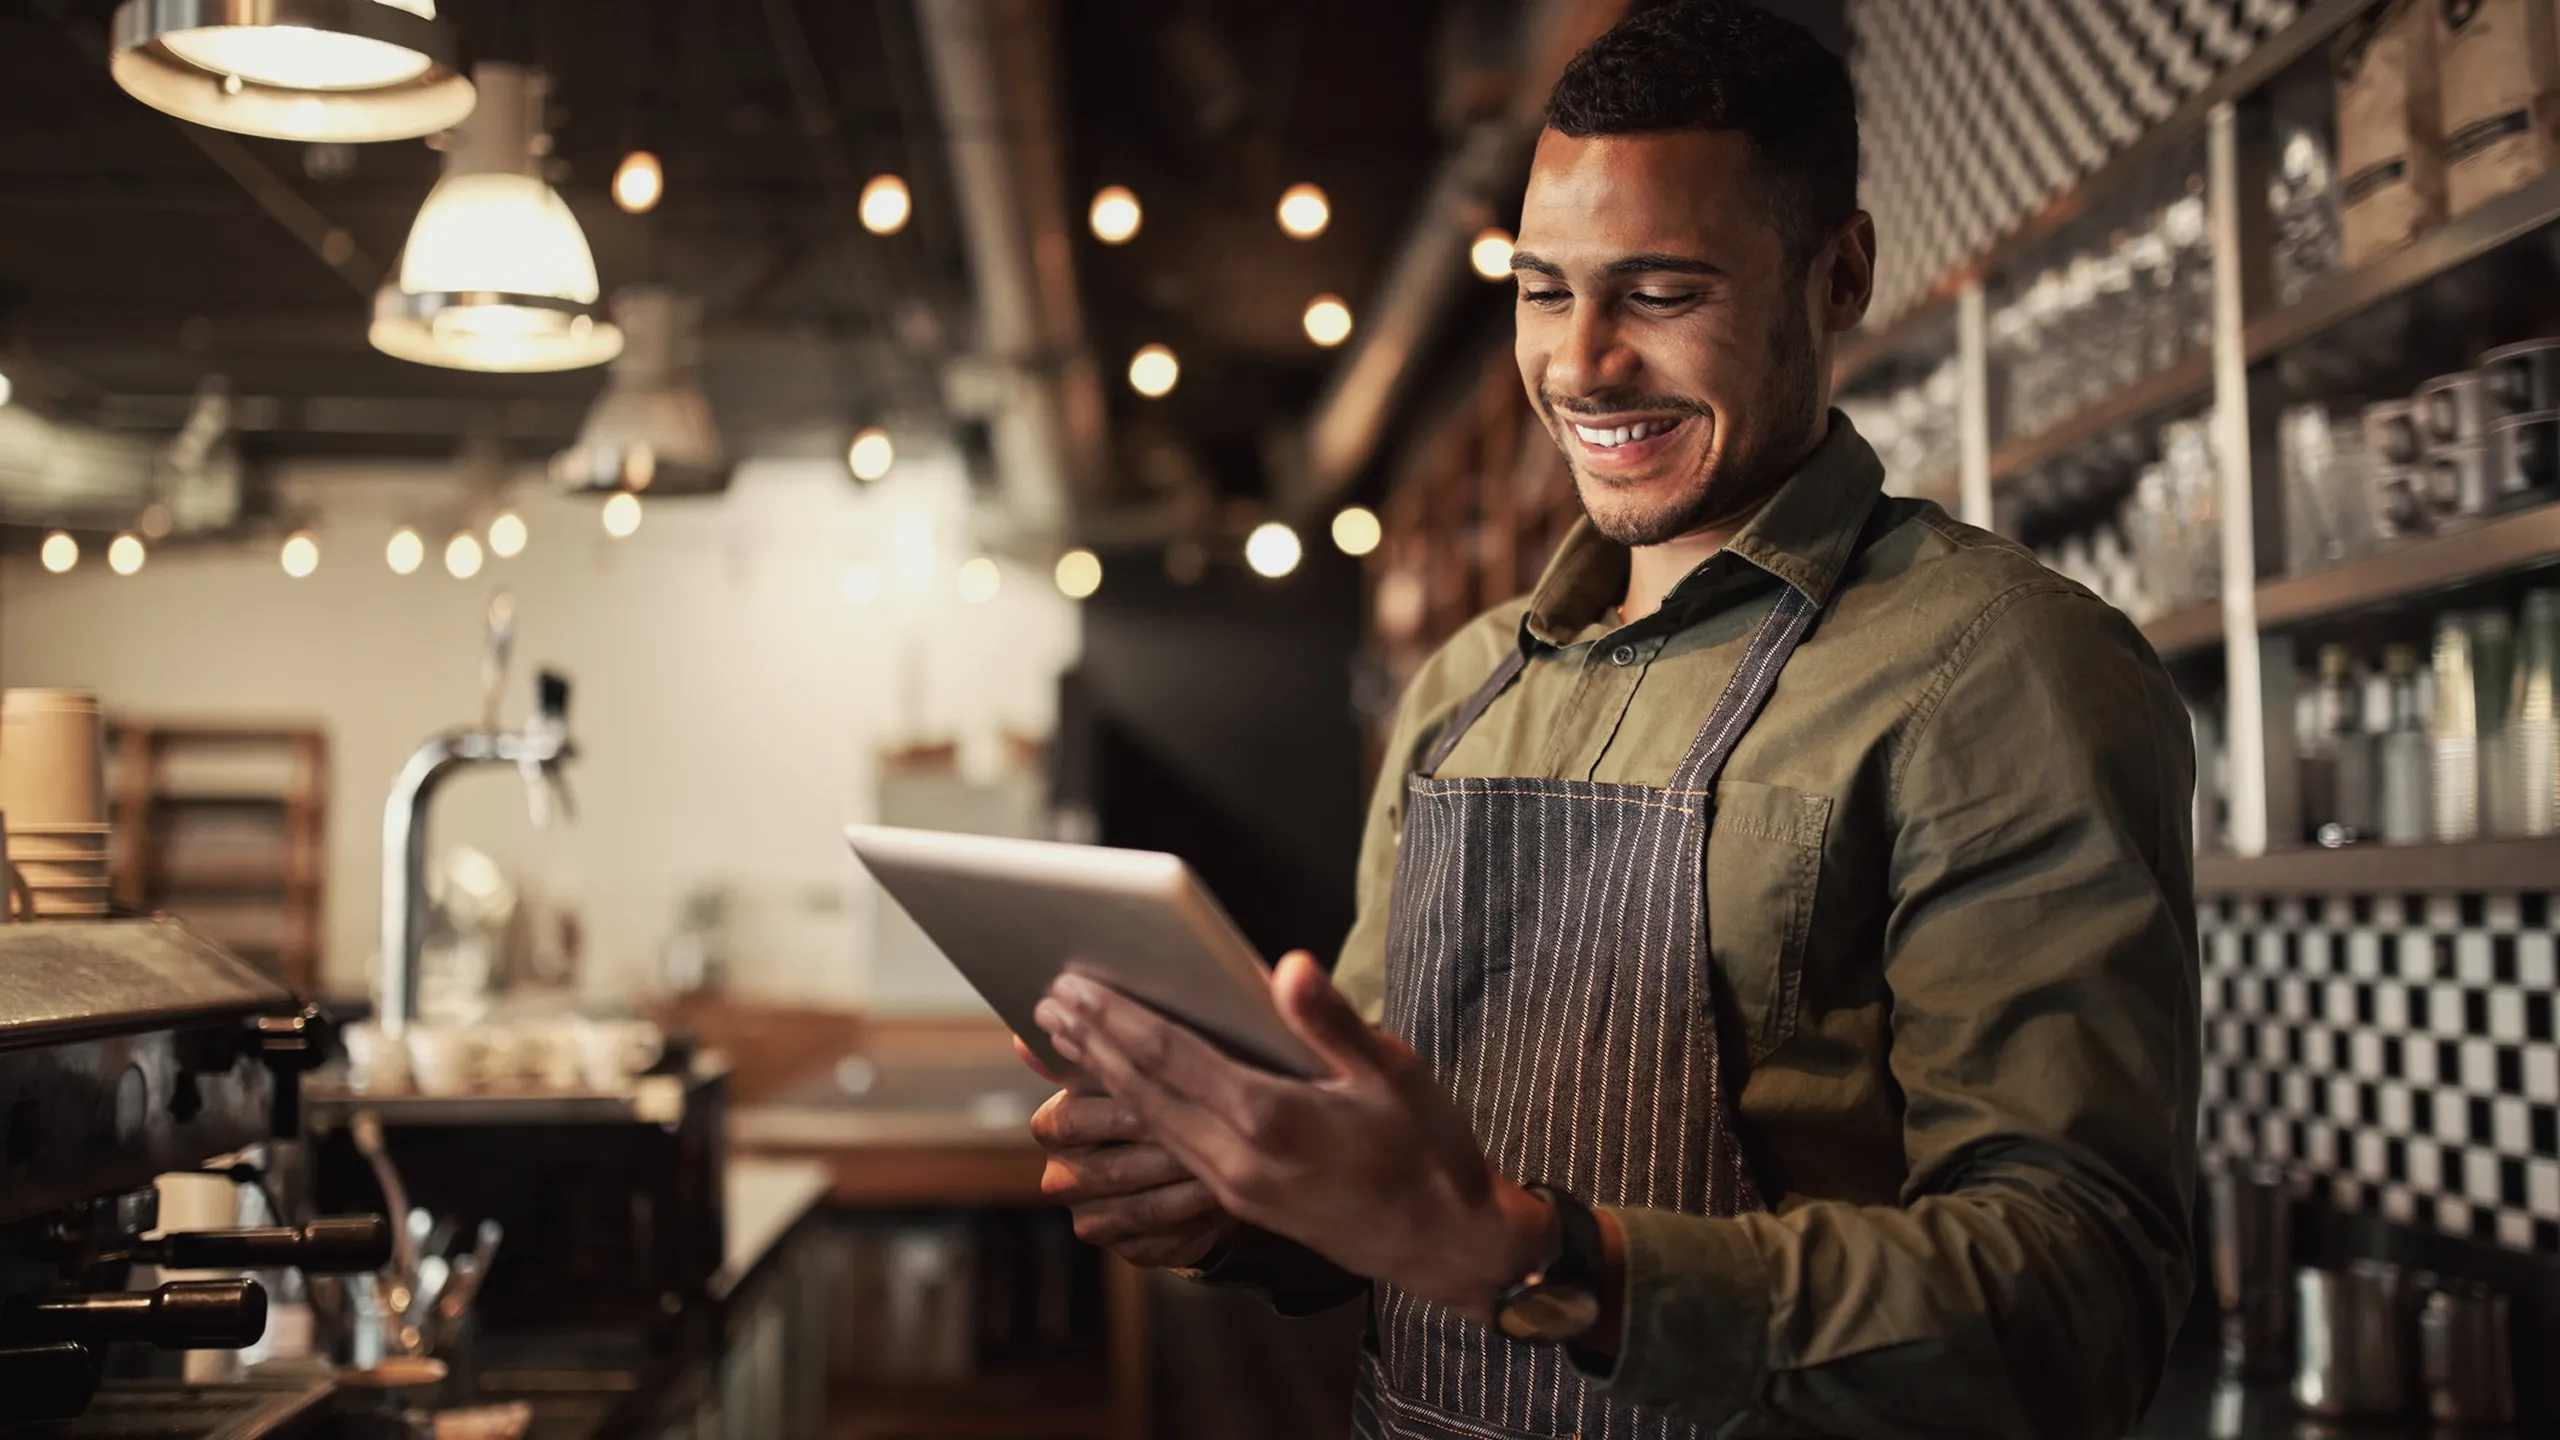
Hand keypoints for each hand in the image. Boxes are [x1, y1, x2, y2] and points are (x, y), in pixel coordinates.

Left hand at [1032, 953, 1551, 1322]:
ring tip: (1062, 1043)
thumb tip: (1286, 967)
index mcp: (1271, 1116)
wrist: (1444, 1242)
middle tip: (1044, 1004)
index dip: (1116, 1018)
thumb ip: (1332, 1020)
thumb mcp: (1394, 1073)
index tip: (1073, 985)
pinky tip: (1119, 1098)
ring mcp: (1234, 1186)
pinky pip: (1170, 1151)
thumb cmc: (1427, 1148)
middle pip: (1145, 1090)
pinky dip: (1135, 1115)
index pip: (1172, 1056)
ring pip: (1150, 1123)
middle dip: (1091, 1044)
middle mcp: (1238, 1157)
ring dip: (1103, 1079)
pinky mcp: (1239, 1203)